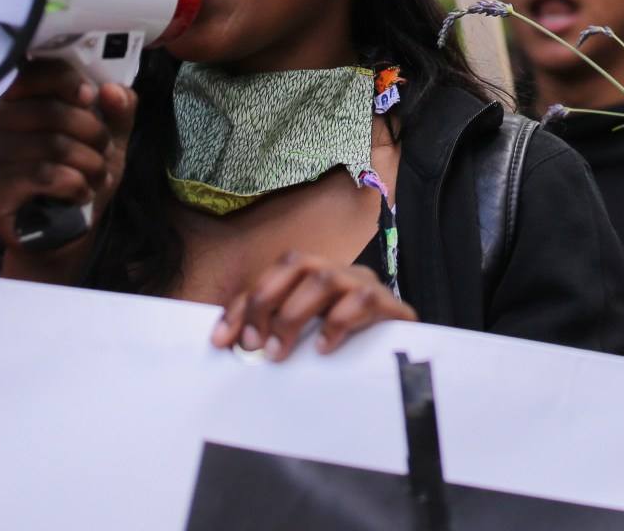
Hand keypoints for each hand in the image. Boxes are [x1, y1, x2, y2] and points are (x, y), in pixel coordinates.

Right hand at [0, 59, 134, 271]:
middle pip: (50, 111)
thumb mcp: (109, 138)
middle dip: (93, 132)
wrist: (62, 231)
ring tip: (97, 176)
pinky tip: (81, 193)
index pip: (35, 72)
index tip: (91, 97)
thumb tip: (113, 89)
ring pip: (52, 145)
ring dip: (90, 163)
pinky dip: (76, 184)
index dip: (67, 81)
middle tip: (105, 151)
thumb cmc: (80, 175)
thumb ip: (118, 110)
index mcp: (19, 102)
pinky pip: (44, 175)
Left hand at [212, 255, 415, 359]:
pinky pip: (363, 299)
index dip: (245, 303)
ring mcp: (365, 284)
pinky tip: (324, 348)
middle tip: (255, 346)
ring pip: (325, 278)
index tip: (223, 341)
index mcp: (316, 274)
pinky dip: (337, 322)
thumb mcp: (302, 339)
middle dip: (267, 303)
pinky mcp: (390, 306)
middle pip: (298, 263)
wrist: (401, 361)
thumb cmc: (344, 349)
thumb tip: (226, 342)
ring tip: (279, 351)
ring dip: (294, 314)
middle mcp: (340, 271)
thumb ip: (270, 331)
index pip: (275, 271)